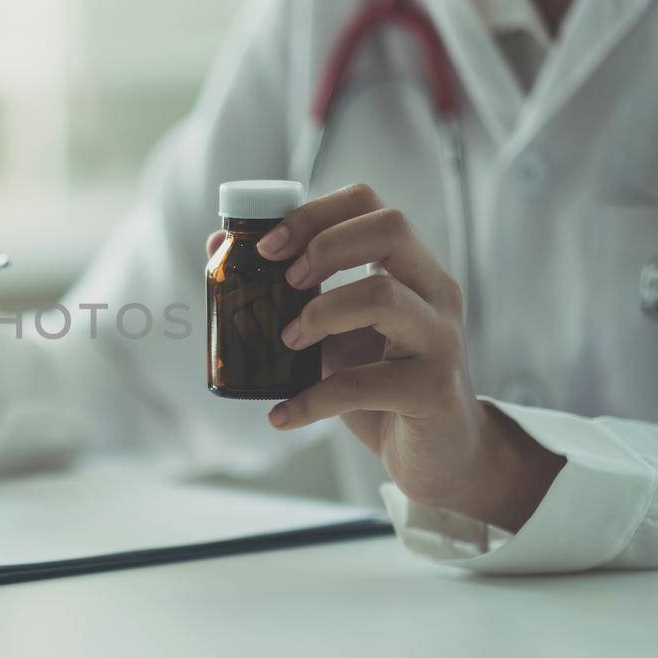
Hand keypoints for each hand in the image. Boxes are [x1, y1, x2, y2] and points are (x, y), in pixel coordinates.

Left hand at [209, 183, 562, 530]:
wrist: (439, 454)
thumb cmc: (381, 384)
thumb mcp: (335, 333)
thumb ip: (291, 295)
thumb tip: (217, 249)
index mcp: (410, 268)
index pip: (370, 204)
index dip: (314, 213)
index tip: (268, 247)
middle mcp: (435, 292)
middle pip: (390, 228)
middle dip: (323, 246)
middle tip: (287, 283)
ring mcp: (439, 339)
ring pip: (384, 294)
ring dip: (320, 313)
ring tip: (289, 341)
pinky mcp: (432, 391)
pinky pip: (366, 384)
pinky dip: (313, 399)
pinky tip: (284, 414)